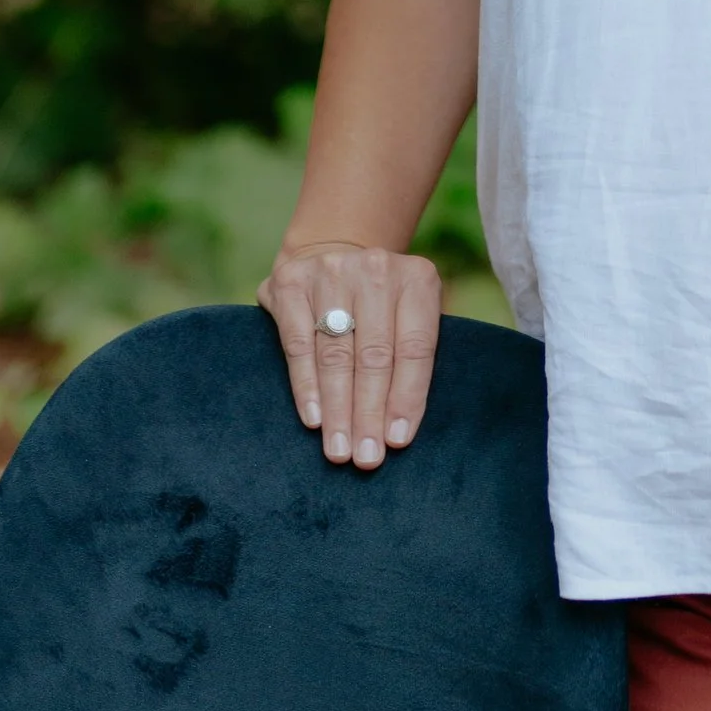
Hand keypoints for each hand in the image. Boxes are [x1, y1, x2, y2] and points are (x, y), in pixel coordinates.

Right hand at [259, 238, 444, 467]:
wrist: (333, 253)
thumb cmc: (381, 304)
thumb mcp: (410, 315)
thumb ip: (412, 360)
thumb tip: (399, 432)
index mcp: (417, 278)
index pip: (415, 348)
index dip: (407, 397)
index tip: (397, 441)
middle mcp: (377, 268)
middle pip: (375, 355)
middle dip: (369, 413)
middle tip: (365, 458)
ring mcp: (332, 271)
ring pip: (336, 354)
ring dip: (338, 409)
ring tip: (339, 449)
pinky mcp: (292, 281)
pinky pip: (299, 344)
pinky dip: (306, 386)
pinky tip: (313, 419)